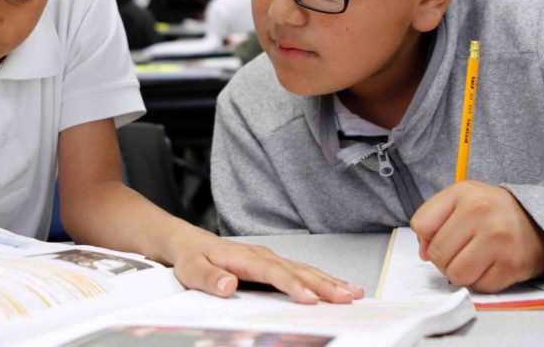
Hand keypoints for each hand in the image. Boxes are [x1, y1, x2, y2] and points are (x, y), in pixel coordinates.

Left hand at [170, 232, 364, 303]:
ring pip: (305, 270)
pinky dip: (323, 279)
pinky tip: (339, 287)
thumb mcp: (191, 270)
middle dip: (324, 285)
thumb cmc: (192, 258)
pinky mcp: (274, 265)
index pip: (273, 273)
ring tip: (354, 293)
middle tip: (347, 297)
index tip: (309, 300)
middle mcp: (262, 256)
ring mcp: (270, 259)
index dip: (293, 286)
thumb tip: (228, 284)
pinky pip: (302, 272)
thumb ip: (208, 278)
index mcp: (244, 257)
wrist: (189, 243)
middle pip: (298, 271)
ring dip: (330, 282)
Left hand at [410, 180, 543, 292]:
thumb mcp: (462, 199)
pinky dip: (482, 281)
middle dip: (444, 259)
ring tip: (473, 260)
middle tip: (460, 251)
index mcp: (463, 193)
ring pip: (456, 274)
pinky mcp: (512, 265)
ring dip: (461, 273)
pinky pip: (480, 286)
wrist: (541, 220)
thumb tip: (423, 254)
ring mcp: (498, 240)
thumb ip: (433, 219)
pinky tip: (491, 266)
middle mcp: (480, 213)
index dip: (427, 237)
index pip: (421, 225)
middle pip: (437, 254)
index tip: (441, 236)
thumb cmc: (493, 211)